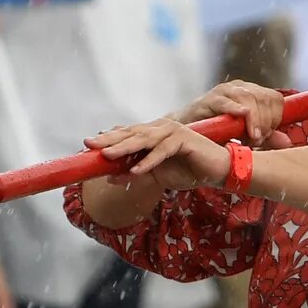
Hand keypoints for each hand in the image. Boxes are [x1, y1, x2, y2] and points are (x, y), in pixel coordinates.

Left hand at [89, 116, 232, 192]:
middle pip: (130, 134)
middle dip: (109, 140)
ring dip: (124, 148)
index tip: (88, 145)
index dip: (108, 139)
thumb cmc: (190, 171)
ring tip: (107, 156)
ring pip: (143, 140)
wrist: (219, 171)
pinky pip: (162, 152)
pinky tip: (136, 170)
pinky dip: (149, 161)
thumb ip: (136, 175)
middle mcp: (160, 129)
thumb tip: (110, 179)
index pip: (127, 135)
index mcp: (153, 134)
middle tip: (89, 144)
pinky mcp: (184, 140)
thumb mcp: (158, 176)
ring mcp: (172, 132)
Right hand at [177, 81, 291, 147]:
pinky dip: (237, 109)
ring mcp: (224, 91)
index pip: (275, 99)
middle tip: (258, 140)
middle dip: (265, 122)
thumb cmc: (219, 134)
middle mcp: (240, 88)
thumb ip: (267, 138)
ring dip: (254, 120)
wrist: (188, 133)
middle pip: (264, 98)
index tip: (267, 136)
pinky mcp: (209, 99)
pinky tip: (243, 117)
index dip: (275, 119)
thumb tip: (288, 142)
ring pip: (249, 98)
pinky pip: (226, 101)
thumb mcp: (247, 137)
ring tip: (250, 139)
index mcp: (252, 93)